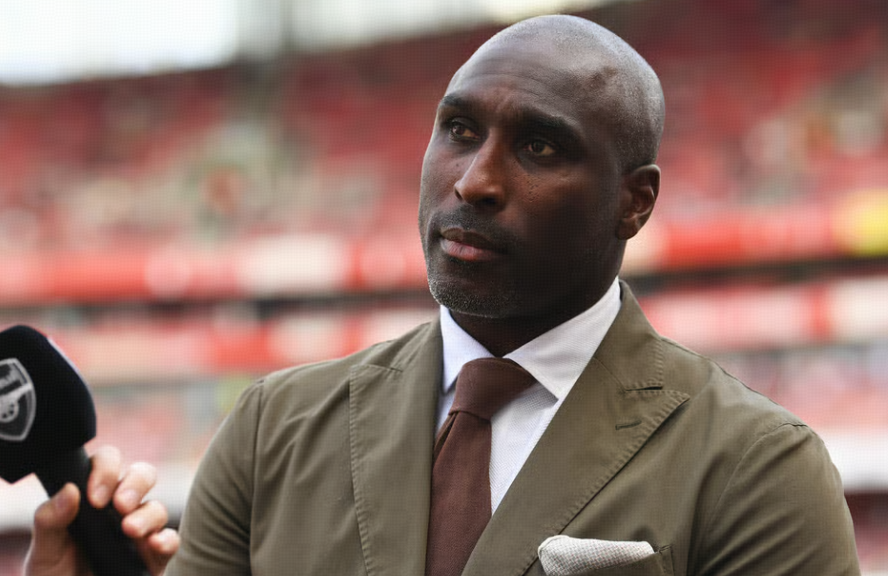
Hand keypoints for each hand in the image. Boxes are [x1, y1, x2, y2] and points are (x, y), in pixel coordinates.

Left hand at [23, 446, 178, 575]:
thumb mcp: (44, 550)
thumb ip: (49, 520)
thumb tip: (69, 490)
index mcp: (93, 498)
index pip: (106, 464)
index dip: (105, 470)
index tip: (94, 497)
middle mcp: (120, 510)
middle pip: (143, 474)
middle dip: (136, 484)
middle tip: (119, 505)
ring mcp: (140, 531)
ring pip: (157, 507)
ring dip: (147, 515)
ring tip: (129, 530)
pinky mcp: (155, 556)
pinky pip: (172, 539)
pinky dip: (167, 539)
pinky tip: (153, 544)